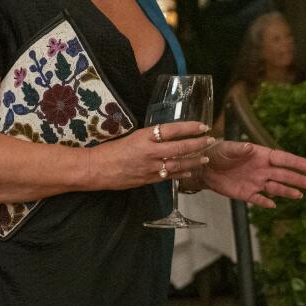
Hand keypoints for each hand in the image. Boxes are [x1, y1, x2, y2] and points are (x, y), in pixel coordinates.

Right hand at [95, 120, 215, 189]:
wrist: (96, 169)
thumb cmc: (110, 149)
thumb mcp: (132, 136)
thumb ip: (150, 137)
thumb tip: (167, 134)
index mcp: (144, 136)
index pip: (172, 129)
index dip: (189, 127)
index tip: (202, 125)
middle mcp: (150, 151)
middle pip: (180, 147)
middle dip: (198, 144)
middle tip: (210, 140)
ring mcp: (150, 167)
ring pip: (178, 164)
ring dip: (193, 161)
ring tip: (205, 158)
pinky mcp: (148, 180)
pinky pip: (168, 176)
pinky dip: (181, 174)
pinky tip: (190, 172)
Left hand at [201, 140, 305, 208]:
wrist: (203, 168)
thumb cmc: (216, 153)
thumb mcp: (227, 149)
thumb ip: (239, 149)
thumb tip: (249, 148)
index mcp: (261, 155)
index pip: (283, 159)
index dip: (298, 163)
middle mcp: (261, 169)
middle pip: (285, 175)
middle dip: (300, 180)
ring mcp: (255, 182)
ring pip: (276, 188)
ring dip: (288, 191)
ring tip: (301, 195)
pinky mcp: (246, 193)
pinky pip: (258, 199)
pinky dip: (266, 203)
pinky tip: (274, 205)